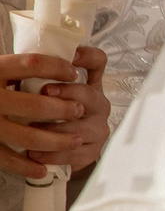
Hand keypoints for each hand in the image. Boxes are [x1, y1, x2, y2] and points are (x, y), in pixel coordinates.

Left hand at [0, 47, 107, 180]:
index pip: (98, 62)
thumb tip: (20, 68)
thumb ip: (44, 81)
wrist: (68, 148)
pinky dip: (51, 154)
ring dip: (52, 129)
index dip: (86, 57)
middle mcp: (99, 105)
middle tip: (43, 92)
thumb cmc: (54, 116)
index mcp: (91, 86)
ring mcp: (99, 128)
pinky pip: (74, 154)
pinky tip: (34, 153)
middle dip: (66, 93)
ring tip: (29, 129)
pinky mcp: (93, 151)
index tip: (69, 56)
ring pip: (79, 128)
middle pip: (89, 94)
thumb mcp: (52, 95)